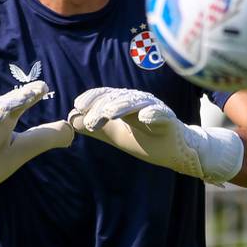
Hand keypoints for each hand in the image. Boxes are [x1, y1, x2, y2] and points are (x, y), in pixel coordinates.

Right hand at [0, 81, 72, 225]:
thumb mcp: (24, 148)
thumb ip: (45, 138)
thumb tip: (70, 131)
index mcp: (4, 120)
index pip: (19, 104)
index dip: (30, 95)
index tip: (44, 86)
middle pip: (2, 108)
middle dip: (14, 99)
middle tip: (30, 92)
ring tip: (2, 113)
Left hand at [68, 88, 242, 184]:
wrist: (176, 152)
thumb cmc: (146, 139)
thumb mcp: (116, 135)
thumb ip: (96, 128)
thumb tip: (70, 120)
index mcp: (125, 103)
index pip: (106, 95)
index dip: (92, 98)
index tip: (77, 106)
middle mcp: (139, 101)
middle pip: (118, 97)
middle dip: (102, 107)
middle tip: (90, 122)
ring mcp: (156, 108)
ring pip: (137, 103)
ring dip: (122, 107)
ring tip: (109, 114)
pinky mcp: (170, 120)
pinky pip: (162, 114)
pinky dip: (154, 113)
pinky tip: (144, 116)